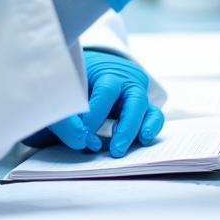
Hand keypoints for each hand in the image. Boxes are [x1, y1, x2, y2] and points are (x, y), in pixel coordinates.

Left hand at [24, 51, 163, 157]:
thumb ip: (67, 117)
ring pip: (146, 108)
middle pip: (134, 99)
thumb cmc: (74, 82)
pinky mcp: (143, 106)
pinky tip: (143, 139)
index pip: (107, 89)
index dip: (97, 112)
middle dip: (124, 126)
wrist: (86, 73)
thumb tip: (80, 140)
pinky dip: (151, 127)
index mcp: (105, 69)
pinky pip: (154, 115)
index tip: (83, 131)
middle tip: (114, 149)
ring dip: (135, 129)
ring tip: (122, 148)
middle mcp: (125, 79)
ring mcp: (136, 92)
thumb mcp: (64, 91)